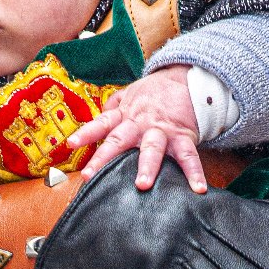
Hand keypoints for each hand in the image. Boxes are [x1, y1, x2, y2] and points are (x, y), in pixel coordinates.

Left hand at [75, 65, 207, 192]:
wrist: (186, 79)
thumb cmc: (154, 92)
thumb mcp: (129, 94)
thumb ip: (111, 109)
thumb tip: (95, 125)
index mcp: (125, 115)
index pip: (101, 124)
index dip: (86, 133)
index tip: (71, 144)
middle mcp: (140, 124)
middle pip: (119, 141)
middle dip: (105, 158)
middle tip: (91, 176)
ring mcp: (161, 131)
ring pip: (152, 149)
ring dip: (147, 166)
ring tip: (142, 184)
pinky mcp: (183, 137)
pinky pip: (188, 156)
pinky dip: (194, 173)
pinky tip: (197, 188)